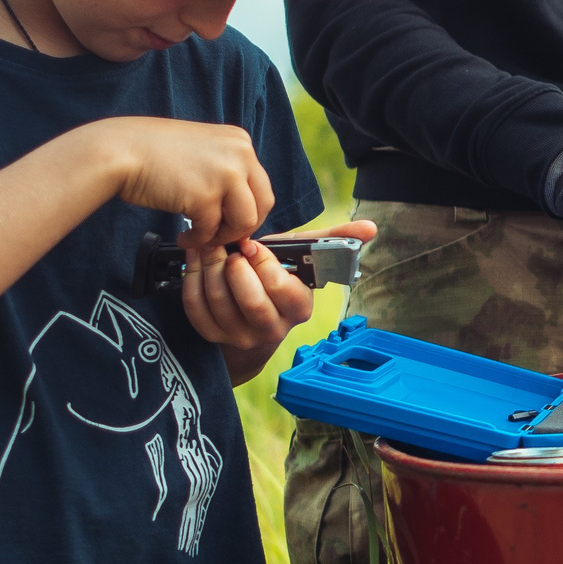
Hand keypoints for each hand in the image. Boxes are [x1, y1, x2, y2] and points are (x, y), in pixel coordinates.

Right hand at [94, 118, 274, 251]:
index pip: (261, 186)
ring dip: (221, 236)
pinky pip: (211, 230)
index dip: (248, 211)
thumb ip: (226, 171)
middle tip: (220, 236)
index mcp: (241, 142)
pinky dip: (198, 240)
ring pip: (244, 221)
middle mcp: (240, 154)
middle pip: (263, 204)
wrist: (119, 150)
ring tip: (200, 237)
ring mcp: (225, 174)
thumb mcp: (203, 150)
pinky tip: (183, 236)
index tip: (232, 223)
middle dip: (242, 227)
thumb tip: (241, 206)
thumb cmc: (153, 152)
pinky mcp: (205, 195)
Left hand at [181, 222, 377, 376]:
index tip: (252, 244)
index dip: (265, 265)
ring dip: (209, 270)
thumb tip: (370, 227)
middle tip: (227, 247)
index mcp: (298, 308)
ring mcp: (241, 336)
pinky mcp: (213, 335)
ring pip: (220, 303)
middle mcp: (272, 328)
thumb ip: (334, 240)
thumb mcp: (304, 258)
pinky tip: (195, 260)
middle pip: (252, 302)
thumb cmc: (277, 278)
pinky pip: (197, 309)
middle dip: (235, 270)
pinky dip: (192, 281)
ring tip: (208, 247)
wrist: (251, 316)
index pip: (284, 290)